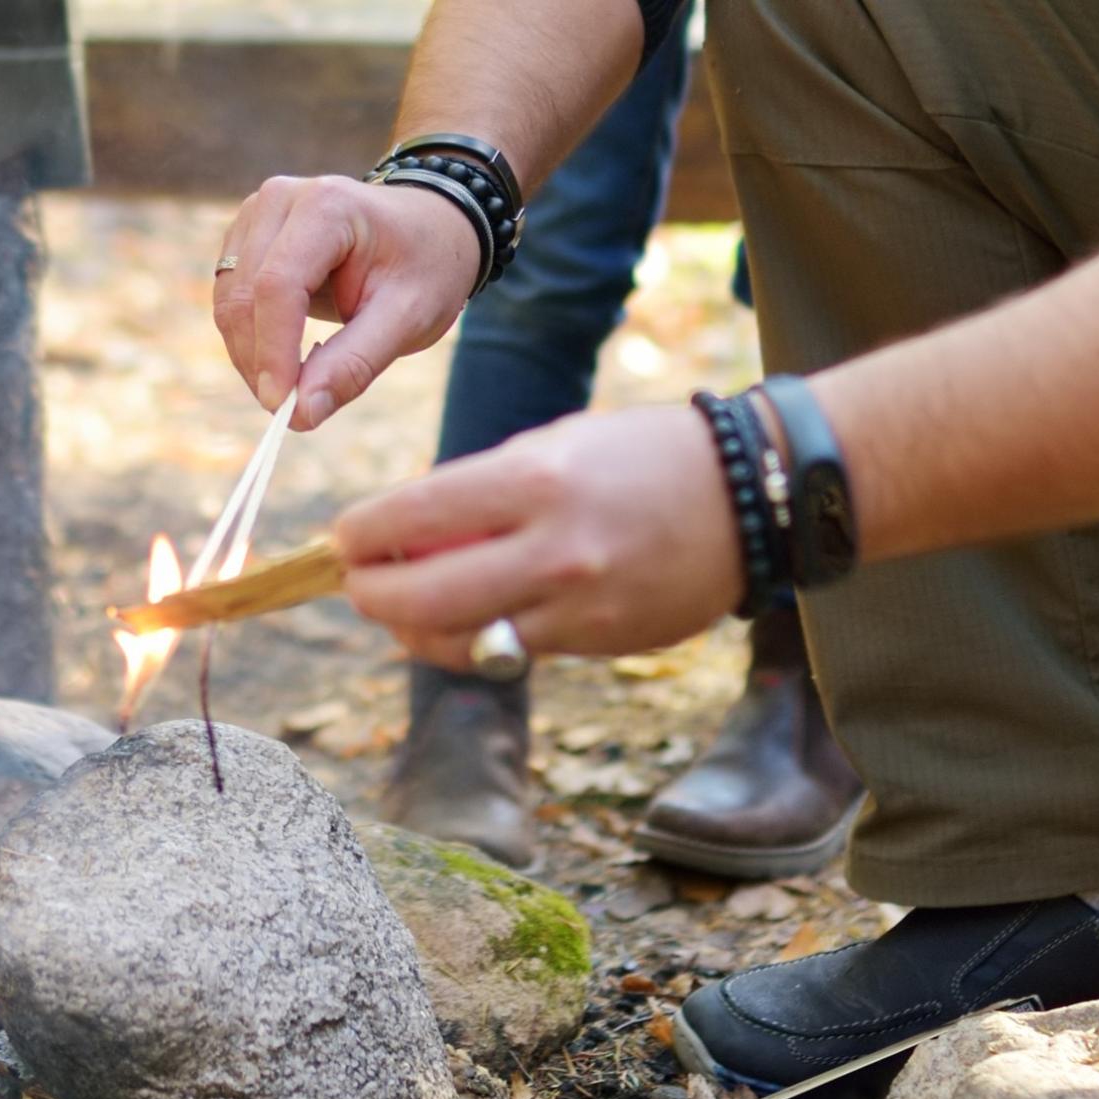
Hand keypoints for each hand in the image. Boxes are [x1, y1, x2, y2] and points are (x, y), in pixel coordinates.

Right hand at [213, 176, 479, 430]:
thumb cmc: (425, 269)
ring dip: (251, 357)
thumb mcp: (407, 319)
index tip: (282, 407)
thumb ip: (354, 365)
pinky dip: (251, 341)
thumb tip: (300, 415)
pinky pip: (230, 300)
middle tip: (292, 413)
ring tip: (296, 389)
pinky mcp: (246, 238)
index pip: (278, 285)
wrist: (427, 230)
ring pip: (228, 302)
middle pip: (244, 295)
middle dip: (260, 363)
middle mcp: (280, 200)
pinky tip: (287, 361)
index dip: (273, 351)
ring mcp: (256, 215)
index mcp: (327, 207)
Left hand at [333, 405, 747, 668]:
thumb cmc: (643, 457)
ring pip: (458, 640)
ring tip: (402, 612)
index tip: (344, 538)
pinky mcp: (597, 641)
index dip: (361, 535)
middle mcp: (551, 548)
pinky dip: (472, 643)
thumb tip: (407, 528)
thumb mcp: (556, 445)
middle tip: (357, 585)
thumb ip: (483, 489)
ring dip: (413, 631)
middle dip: (370, 594)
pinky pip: (508, 653)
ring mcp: (575, 604)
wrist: (753, 496)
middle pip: (419, 594)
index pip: (412, 516)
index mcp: (534, 479)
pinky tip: (462, 625)